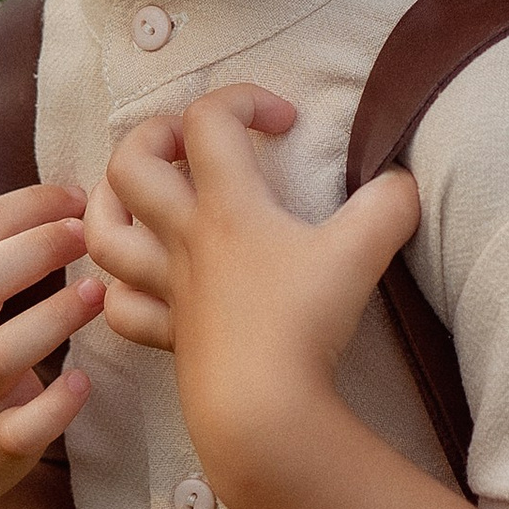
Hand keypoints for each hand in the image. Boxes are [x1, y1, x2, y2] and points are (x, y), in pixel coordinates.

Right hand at [0, 185, 98, 508]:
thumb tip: (59, 202)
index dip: (27, 206)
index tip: (76, 195)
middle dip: (38, 248)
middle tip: (89, 231)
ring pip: (2, 354)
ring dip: (55, 317)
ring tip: (100, 291)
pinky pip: (26, 427)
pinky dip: (57, 405)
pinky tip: (83, 382)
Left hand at [86, 87, 418, 495]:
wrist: (262, 410)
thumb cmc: (304, 325)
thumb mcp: (363, 253)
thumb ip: (391, 205)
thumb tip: (404, 181)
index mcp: (227, 207)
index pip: (209, 120)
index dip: (243, 98)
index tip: (286, 123)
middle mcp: (186, 239)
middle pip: (131, 165)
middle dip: (154, 136)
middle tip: (194, 144)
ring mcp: (169, 289)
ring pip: (104, 234)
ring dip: (108, 204)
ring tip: (136, 196)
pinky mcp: (169, 337)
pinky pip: (123, 309)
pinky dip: (120, 290)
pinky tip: (139, 283)